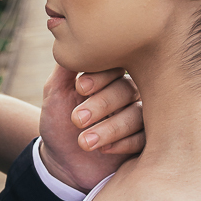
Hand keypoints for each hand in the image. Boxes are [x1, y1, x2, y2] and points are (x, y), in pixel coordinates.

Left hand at [38, 66, 143, 191]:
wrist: (62, 162)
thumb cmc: (59, 123)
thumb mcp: (55, 93)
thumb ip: (66, 67)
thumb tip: (74, 38)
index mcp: (107, 78)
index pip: (114, 66)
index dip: (99, 76)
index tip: (79, 88)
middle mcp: (126, 94)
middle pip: (127, 90)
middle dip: (102, 104)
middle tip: (77, 119)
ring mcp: (137, 117)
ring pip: (137, 115)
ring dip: (111, 128)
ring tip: (84, 142)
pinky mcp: (144, 141)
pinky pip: (145, 138)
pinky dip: (125, 143)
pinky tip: (104, 150)